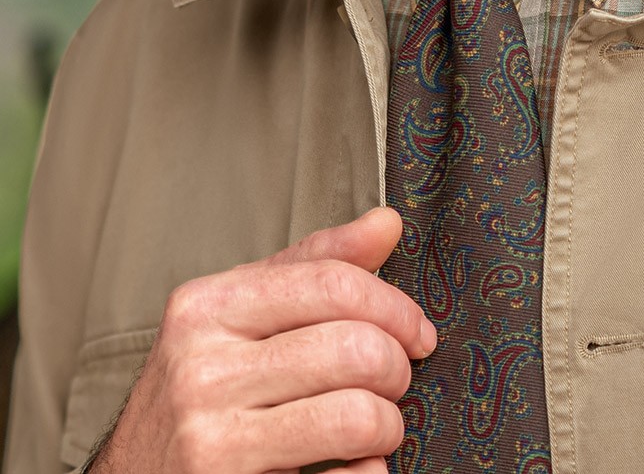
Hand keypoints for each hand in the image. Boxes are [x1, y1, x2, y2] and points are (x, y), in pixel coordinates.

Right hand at [88, 206, 433, 473]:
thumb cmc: (199, 392)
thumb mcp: (238, 316)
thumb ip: (313, 266)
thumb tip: (386, 222)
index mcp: (207, 307)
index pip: (331, 283)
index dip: (395, 307)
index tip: (417, 332)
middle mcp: (201, 369)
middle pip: (352, 348)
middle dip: (397, 368)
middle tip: (394, 382)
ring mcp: (210, 439)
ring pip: (354, 416)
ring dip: (388, 425)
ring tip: (377, 426)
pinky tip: (355, 469)